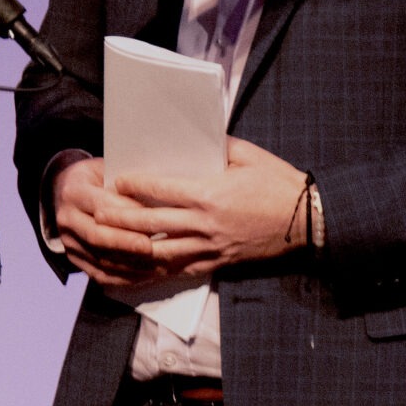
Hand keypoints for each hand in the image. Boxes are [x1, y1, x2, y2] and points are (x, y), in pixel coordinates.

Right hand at [48, 154, 207, 291]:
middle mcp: (66, 218)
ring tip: (155, 264)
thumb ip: (127, 185)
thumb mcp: (108, 171)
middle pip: (97, 236)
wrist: (67, 192)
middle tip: (151, 247)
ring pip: (100, 259)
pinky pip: (100, 274)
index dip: (128, 214)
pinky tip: (145, 275)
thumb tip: (159, 200)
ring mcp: (68, 241)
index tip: (153, 219)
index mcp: (74, 191)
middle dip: (126, 244)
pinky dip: (124, 278)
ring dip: (129, 265)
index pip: (102, 205)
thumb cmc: (98, 179)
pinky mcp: (74, 259)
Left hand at [93, 136, 313, 273]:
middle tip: (97, 212)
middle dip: (120, 218)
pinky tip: (141, 264)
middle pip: (150, 223)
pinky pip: (181, 268)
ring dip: (132, 246)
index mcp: (209, 194)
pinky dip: (158, 267)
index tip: (116, 181)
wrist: (308, 221)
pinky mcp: (218, 263)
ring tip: (110, 240)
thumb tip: (194, 137)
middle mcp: (205, 224)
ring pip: (160, 251)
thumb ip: (216, 147)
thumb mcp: (247, 156)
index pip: (160, 191)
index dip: (134, 186)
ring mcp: (210, 247)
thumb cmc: (278, 183)